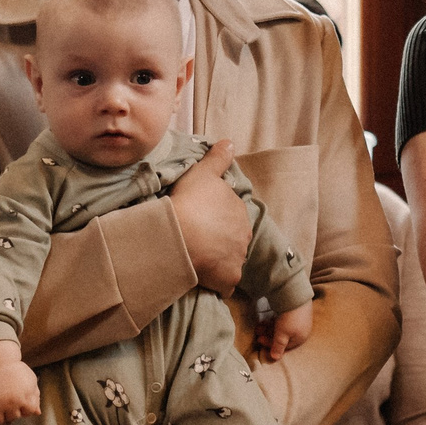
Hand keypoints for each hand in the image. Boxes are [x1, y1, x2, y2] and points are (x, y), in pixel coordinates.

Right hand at [0, 346, 39, 424]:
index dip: (25, 407)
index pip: (28, 413)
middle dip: (12, 410)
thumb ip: (35, 396)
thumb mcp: (30, 379)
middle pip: (12, 418)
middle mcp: (8, 404)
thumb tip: (37, 412)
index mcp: (23, 398)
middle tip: (7, 398)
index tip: (20, 400)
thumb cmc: (14, 369)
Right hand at [171, 141, 253, 290]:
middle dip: (219, 239)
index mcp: (239, 210)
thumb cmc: (190, 201)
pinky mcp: (229, 279)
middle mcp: (244, 234)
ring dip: (217, 260)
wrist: (181, 235)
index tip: (198, 219)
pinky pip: (224, 282)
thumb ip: (218, 158)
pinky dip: (216, 281)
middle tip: (196, 239)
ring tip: (196, 258)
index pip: (230, 215)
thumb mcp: (202, 173)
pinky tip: (202, 278)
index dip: (214, 217)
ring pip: (229, 260)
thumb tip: (230, 142)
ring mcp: (238, 258)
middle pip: (232, 237)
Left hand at [265, 299, 313, 360]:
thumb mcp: (282, 335)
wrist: (296, 296)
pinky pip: (283, 320)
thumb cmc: (289, 319)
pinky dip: (274, 322)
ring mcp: (299, 320)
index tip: (259, 340)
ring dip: (269, 328)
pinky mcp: (295, 311)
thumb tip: (275, 358)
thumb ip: (278, 346)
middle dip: (268, 335)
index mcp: (300, 338)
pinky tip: (266, 320)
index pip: (284, 346)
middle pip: (282, 336)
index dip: (271, 345)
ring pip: (281, 328)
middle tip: (258, 333)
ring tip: (259, 326)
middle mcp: (301, 330)